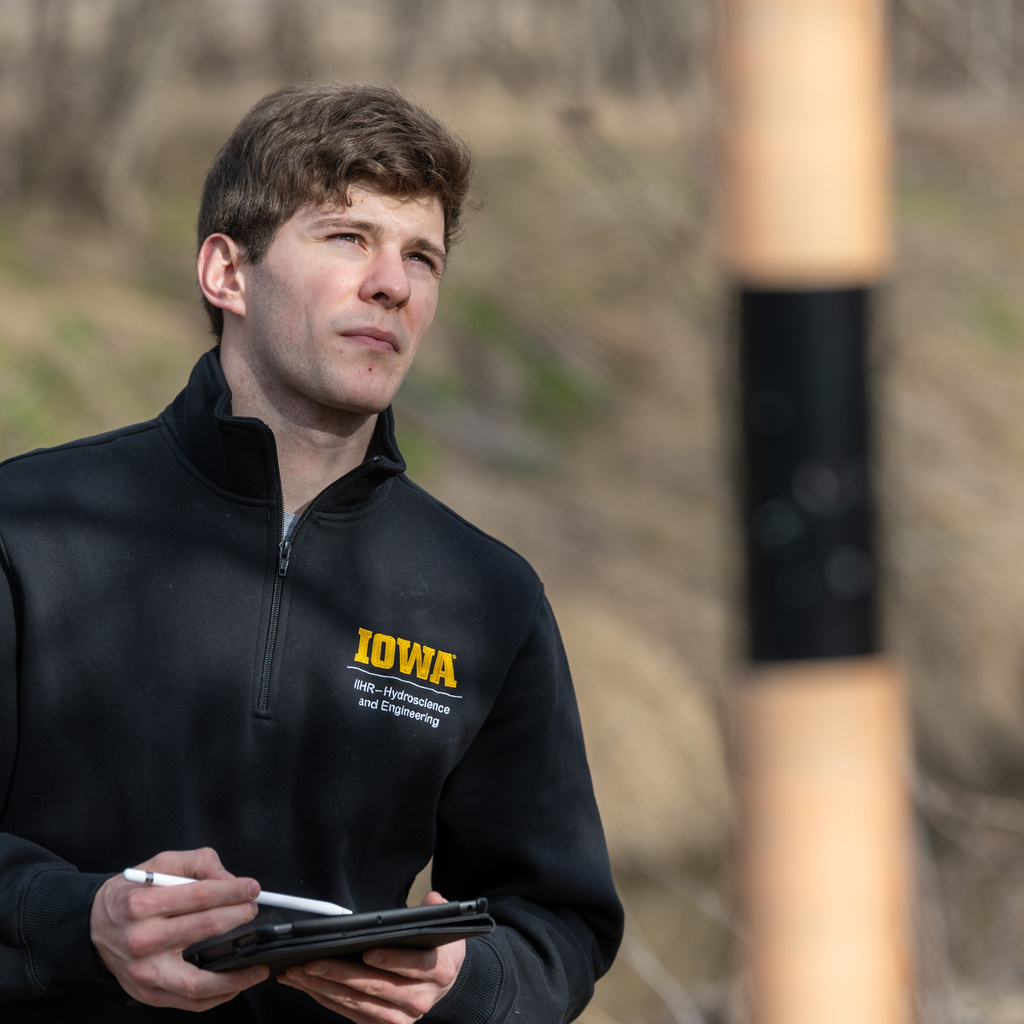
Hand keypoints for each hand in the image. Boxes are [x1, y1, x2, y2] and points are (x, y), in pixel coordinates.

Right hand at [90, 847, 269, 1010]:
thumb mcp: (160, 864)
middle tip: (253, 909)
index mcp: (143, 903)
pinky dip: (217, 996)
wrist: (92, 926)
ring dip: (234, 973)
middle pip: (204, 929)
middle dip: (239, 916)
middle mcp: (142, 939)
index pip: (200, 896)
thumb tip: (229, 879)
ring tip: (257, 964)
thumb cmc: (130, 893)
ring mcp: (144, 972)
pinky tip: (235, 984)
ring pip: (197, 980)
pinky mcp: (147, 992)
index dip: (233, 891)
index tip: (253, 888)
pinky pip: (188, 1002)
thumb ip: (197, 863)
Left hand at [279, 891, 465, 1021]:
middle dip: (340, 974)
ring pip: (357, 1002)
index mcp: (439, 971)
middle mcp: (421, 999)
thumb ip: (436, 910)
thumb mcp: (443, 926)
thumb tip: (431, 899)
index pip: (414, 966)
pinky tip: (308, 985)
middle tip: (312, 962)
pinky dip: (326, 998)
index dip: (390, 960)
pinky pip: (349, 1012)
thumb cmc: (436, 948)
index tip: (366, 951)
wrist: (442, 981)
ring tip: (299, 973)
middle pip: (376, 987)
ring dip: (323, 988)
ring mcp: (401, 1016)